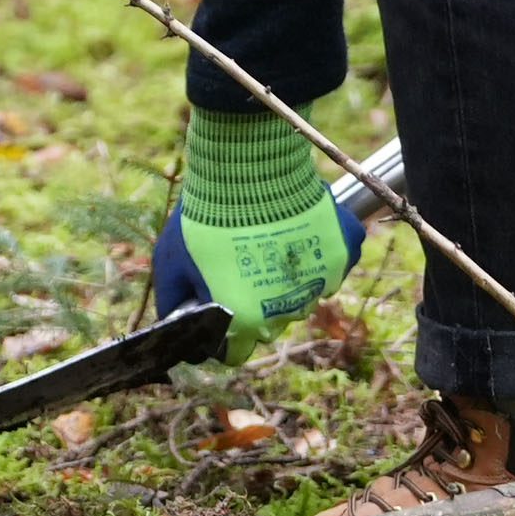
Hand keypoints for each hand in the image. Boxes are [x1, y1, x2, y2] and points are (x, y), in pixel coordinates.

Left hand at [152, 108, 360, 359]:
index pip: (235, 352)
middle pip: (269, 322)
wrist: (246, 163)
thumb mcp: (170, 260)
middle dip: (253, 302)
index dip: (221, 336)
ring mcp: (321, 281)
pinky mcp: (344, 251)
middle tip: (239, 263)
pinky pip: (333, 261)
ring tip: (266, 239)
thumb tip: (179, 331)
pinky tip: (298, 228)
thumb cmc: (204, 214)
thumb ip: (172, 303)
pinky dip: (319, 249)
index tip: (217, 310)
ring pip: (303, 292)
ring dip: (287, 276)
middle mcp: (287, 310)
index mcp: (245, 319)